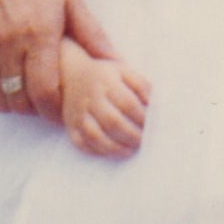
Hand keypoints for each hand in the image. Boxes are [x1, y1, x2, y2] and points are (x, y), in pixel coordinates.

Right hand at [0, 0, 118, 122]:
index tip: (63, 110)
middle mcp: (7, 44)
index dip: (55, 111)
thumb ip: (92, 34)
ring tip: (29, 90)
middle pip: (20, 102)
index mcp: (38, 33)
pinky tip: (10, 74)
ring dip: (15, 102)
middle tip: (48, 101)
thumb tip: (116, 61)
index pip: (45, 92)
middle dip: (37, 110)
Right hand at [61, 39, 150, 156]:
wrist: (70, 75)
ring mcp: (77, 113)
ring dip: (116, 147)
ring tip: (130, 150)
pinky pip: (81, 144)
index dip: (141, 117)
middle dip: (131, 135)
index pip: (127, 103)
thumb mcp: (124, 71)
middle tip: (143, 141)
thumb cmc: (105, 75)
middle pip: (112, 121)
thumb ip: (142, 85)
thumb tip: (154, 105)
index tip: (150, 125)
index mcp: (106, 81)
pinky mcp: (70, 126)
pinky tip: (112, 152)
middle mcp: (90, 98)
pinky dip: (98, 151)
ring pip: (95, 136)